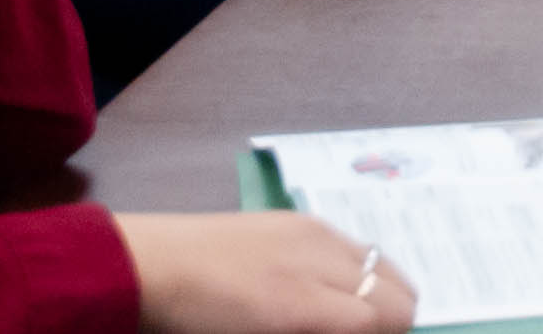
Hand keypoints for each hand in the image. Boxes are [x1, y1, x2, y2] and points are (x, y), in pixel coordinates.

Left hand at [116, 210, 415, 333]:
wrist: (144, 268)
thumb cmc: (188, 326)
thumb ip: (318, 331)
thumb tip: (352, 328)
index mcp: (302, 307)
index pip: (386, 321)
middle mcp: (320, 262)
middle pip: (398, 295)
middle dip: (393, 324)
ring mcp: (314, 233)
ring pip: (384, 265)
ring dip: (381, 296)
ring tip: (355, 317)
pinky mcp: (300, 218)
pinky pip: (356, 246)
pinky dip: (359, 271)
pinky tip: (331, 287)